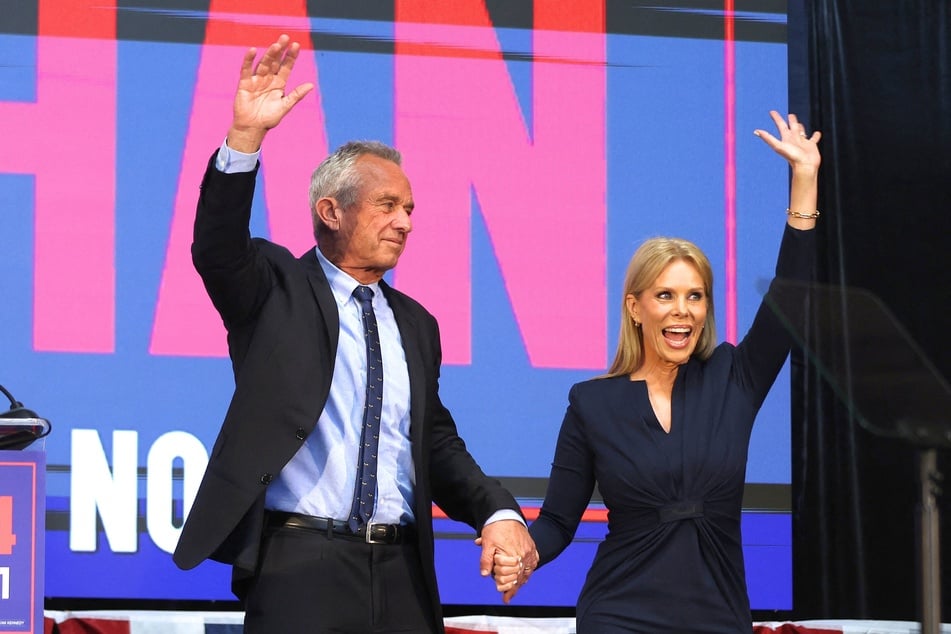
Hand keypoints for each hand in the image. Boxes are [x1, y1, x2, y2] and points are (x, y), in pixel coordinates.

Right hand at [227, 34, 314, 151]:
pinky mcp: (245, 83)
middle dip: (280, 50)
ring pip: (263, 64)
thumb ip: (296, 95)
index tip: (296, 45)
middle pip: (275, 62)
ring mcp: (256, 80)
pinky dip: (249, 60)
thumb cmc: (269, 118)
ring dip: (269, 54)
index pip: (286, 67)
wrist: (253, 127)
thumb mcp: (285, 106)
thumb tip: (311, 85)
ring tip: (276, 45)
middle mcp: (268, 79)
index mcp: (279, 84)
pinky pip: (246, 69)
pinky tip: (253, 50)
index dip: (291, 57)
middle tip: (285, 37)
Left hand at [475, 519, 538, 603]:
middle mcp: (523, 554)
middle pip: (517, 576)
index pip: (506, 575)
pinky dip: (526, 574)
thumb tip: (484, 574)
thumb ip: (485, 560)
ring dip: (518, 584)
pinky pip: (532, 566)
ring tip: (512, 594)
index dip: (500, 580)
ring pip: (525, 573)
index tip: (496, 585)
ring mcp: (529, 552)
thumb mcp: (487, 543)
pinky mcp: (532, 550)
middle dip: (509, 585)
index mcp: (512, 553)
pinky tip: (523, 580)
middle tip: (503, 593)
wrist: (506, 514)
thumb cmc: (496, 527)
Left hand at [754, 110, 820, 173]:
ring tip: (799, 123)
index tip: (772, 111)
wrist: (804, 166)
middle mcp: (794, 139)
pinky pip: (814, 138)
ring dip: (801, 127)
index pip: (780, 125)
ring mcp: (802, 142)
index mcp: (786, 138)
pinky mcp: (811, 145)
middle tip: (790, 114)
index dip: (776, 118)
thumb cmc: (792, 157)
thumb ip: (768, 138)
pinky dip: (815, 135)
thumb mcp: (778, 146)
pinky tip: (817, 133)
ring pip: (801, 131)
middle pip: (791, 126)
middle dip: (791, 120)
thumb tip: (755, 131)